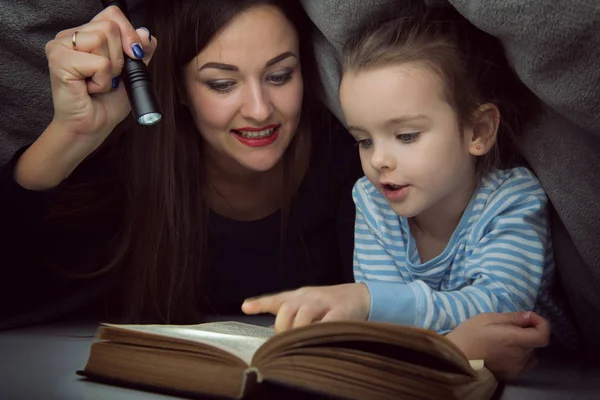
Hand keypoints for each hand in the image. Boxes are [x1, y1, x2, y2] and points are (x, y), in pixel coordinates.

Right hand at [15, 6, 156, 189]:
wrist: (93, 126)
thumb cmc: (107, 101)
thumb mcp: (133, 72)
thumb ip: (141, 51)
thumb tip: (145, 34)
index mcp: (87, 34)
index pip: (112, 13)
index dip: (129, 33)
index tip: (133, 55)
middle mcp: (71, 35)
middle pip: (111, 26)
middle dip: (120, 57)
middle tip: (108, 76)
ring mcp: (60, 45)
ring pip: (104, 39)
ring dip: (111, 69)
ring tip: (98, 82)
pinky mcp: (58, 59)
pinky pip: (99, 62)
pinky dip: (102, 80)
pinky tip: (89, 89)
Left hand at [242, 283, 370, 332]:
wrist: (360, 296)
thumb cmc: (329, 304)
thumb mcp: (307, 305)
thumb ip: (289, 315)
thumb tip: (267, 330)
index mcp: (299, 295)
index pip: (277, 298)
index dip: (261, 303)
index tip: (246, 307)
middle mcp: (309, 296)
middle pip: (287, 308)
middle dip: (283, 327)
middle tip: (285, 341)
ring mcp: (324, 302)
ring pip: (304, 314)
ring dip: (299, 330)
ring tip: (300, 341)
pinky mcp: (340, 312)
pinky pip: (325, 323)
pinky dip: (318, 332)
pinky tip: (317, 338)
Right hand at [445, 312, 549, 379]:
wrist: (456, 359)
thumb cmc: (469, 335)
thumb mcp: (487, 318)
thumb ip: (512, 318)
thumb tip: (529, 316)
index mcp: (515, 340)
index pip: (543, 335)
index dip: (541, 323)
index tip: (529, 317)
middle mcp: (520, 356)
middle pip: (534, 342)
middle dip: (526, 331)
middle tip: (507, 326)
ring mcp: (517, 368)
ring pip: (529, 352)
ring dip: (522, 344)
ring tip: (503, 340)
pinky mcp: (511, 375)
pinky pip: (525, 363)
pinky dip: (521, 356)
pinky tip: (506, 352)